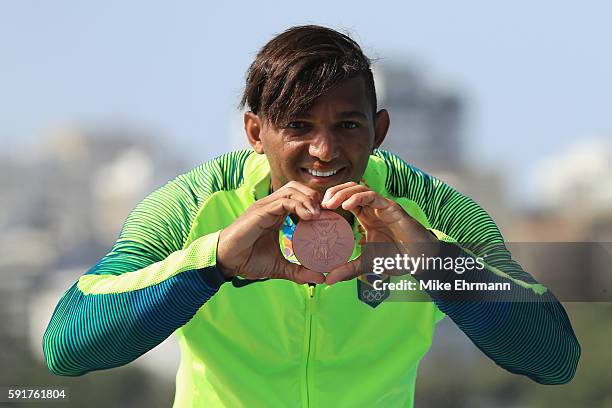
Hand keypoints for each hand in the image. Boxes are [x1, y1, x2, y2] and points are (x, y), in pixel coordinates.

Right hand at [217, 181, 325, 284]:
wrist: (226, 261)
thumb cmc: (248, 261)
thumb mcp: (279, 267)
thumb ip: (299, 271)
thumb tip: (321, 278)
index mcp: (275, 215)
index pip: (299, 199)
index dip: (316, 205)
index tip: (329, 219)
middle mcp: (271, 206)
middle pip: (298, 189)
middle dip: (315, 197)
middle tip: (326, 214)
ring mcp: (265, 206)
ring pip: (292, 190)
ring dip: (309, 199)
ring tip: (319, 215)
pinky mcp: (261, 210)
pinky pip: (284, 200)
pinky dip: (299, 205)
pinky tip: (309, 216)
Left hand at [320, 182, 438, 284]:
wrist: (420, 260)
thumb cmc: (396, 258)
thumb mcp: (366, 264)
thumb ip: (347, 270)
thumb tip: (327, 280)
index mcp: (366, 216)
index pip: (344, 201)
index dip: (330, 202)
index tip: (316, 212)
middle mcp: (372, 208)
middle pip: (349, 189)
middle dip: (333, 193)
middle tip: (320, 205)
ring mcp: (381, 205)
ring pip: (358, 188)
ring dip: (342, 193)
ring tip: (329, 204)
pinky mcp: (390, 207)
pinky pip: (371, 195)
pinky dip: (357, 198)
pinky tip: (345, 206)